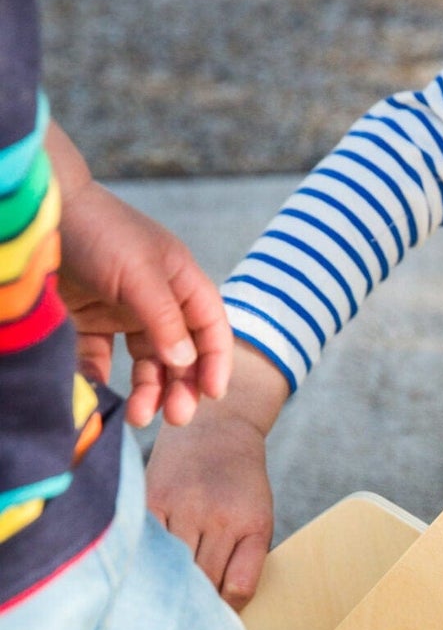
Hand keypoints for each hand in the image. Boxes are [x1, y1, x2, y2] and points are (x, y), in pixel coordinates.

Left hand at [47, 123, 230, 428]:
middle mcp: (157, 299)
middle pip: (181, 353)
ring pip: (145, 362)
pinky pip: (102, 359)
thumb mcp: (139, 272)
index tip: (212, 394)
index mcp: (181, 281)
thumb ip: (164, 319)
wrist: (41, 212)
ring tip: (138, 416)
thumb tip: (186, 363)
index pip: (211, 328)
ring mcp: (122, 311)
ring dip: (147, 391)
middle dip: (181, 386)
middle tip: (175, 417)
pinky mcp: (89, 320)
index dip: (216, 361)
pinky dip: (103, 378)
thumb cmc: (98, 231)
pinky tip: (102, 394)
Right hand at [146, 340, 289, 606]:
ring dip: (169, 588)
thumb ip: (245, 558)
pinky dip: (147, 563)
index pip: (238, 588)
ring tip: (165, 606)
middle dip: (197, 607)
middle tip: (189, 626)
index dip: (227, 612)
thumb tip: (224, 609)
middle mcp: (218, 517)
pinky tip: (147, 575)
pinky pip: (147, 545)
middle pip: (203, 582)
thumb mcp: (259, 517)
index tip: (219, 622)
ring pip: (172, 568)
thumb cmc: (241, 485)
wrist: (215, 428)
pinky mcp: (152, 500)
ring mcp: (182, 507)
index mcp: (252, 526)